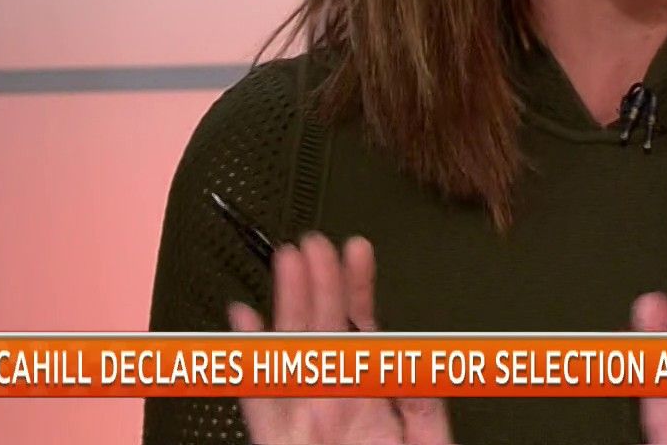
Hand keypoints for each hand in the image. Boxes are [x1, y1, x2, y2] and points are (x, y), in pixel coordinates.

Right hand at [229, 233, 451, 444]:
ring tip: (288, 259)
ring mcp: (303, 425)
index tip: (358, 248)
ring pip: (292, 355)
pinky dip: (250, 362)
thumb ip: (423, 406)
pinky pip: (260, 402)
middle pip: (323, 334)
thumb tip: (414, 358)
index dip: (359, 289)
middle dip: (319, 285)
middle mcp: (334, 407)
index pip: (362, 333)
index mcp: (372, 403)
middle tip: (313, 240)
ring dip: (288, 307)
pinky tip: (243, 320)